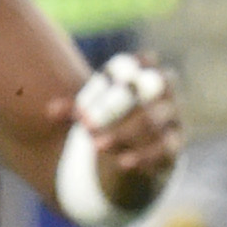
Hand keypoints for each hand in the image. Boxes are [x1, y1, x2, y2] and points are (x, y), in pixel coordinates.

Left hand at [51, 50, 183, 223]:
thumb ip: (74, 108)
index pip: (137, 63)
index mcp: (145, 70)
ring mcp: (174, 116)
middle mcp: (165, 89)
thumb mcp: (92, 108)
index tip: (85, 101)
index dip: (114, 78)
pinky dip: (143, 155)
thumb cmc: (111, 116)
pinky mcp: (176, 143)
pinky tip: (122, 163)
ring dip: (123, 133)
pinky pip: (165, 147)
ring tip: (96, 145)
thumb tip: (50, 111)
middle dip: (114, 107)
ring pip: (152, 120)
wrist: (138, 144)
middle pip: (147, 90)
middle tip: (85, 125)